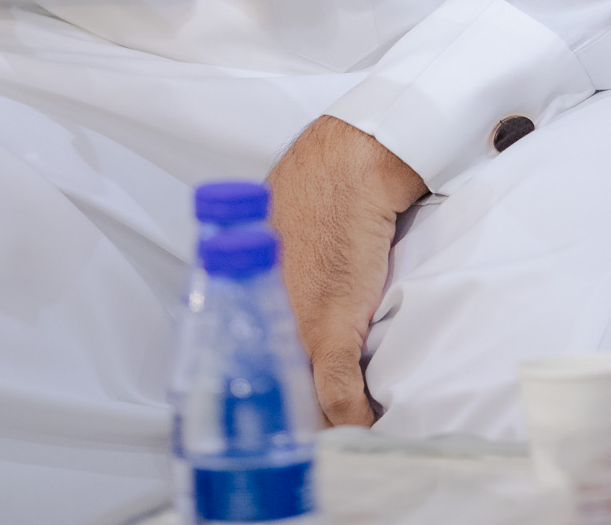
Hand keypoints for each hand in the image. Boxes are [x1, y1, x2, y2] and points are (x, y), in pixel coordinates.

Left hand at [268, 116, 424, 426]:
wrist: (350, 165)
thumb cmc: (318, 194)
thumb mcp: (278, 240)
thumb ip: (277, 281)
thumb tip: (290, 304)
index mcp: (244, 303)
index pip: (247, 374)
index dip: (268, 404)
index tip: (280, 425)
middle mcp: (260, 323)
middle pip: (273, 397)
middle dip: (295, 425)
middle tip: (313, 443)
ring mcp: (293, 330)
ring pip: (304, 407)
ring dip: (326, 430)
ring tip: (342, 445)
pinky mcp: (331, 329)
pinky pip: (339, 395)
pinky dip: (354, 420)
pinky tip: (366, 428)